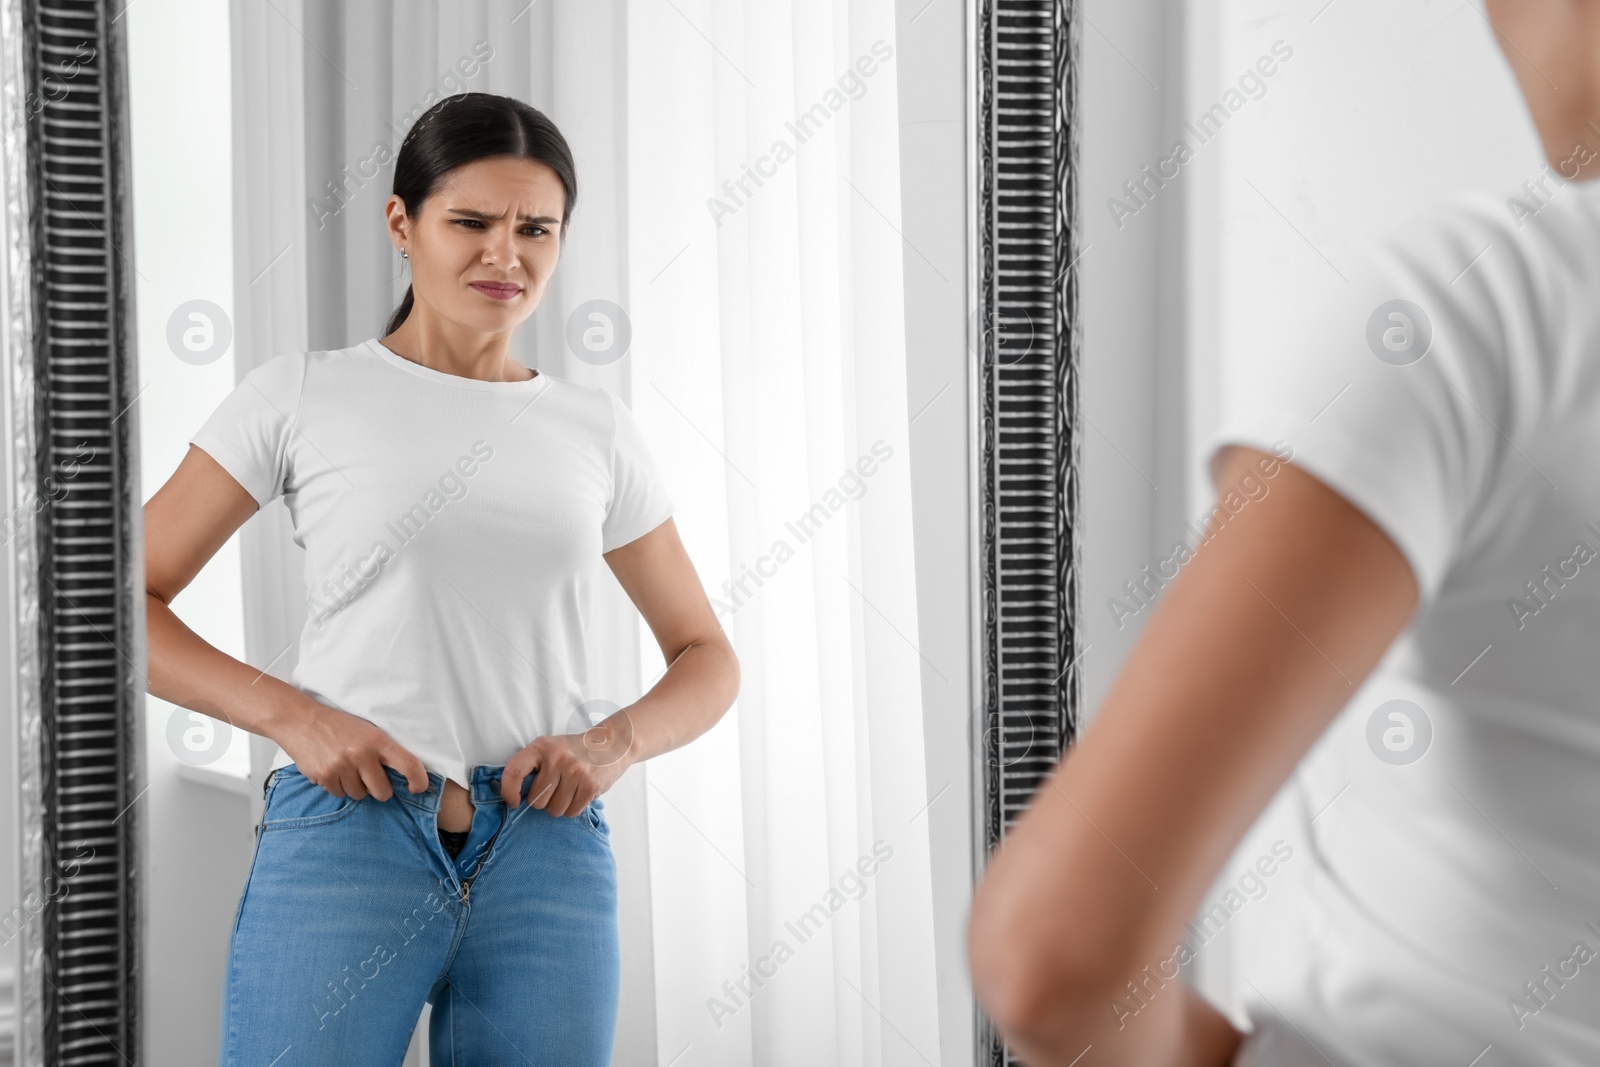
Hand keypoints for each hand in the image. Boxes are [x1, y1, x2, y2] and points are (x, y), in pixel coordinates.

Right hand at [270, 698, 429, 800]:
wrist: (300, 720)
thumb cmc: (338, 725)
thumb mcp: (367, 730)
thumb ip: (383, 750)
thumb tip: (403, 775)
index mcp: (377, 740)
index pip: (408, 764)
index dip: (418, 780)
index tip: (417, 788)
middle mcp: (362, 754)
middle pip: (382, 791)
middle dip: (379, 789)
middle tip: (372, 779)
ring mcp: (342, 767)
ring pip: (359, 795)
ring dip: (356, 787)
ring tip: (347, 769)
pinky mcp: (324, 776)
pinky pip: (339, 794)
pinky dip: (338, 787)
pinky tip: (333, 770)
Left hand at [502, 709, 635, 817]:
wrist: (612, 744)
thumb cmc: (575, 750)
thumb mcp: (551, 747)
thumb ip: (533, 765)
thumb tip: (515, 796)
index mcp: (542, 747)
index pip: (514, 771)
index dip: (508, 791)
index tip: (513, 801)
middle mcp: (557, 758)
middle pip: (536, 800)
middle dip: (543, 801)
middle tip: (555, 790)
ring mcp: (575, 772)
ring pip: (554, 810)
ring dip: (559, 807)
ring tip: (568, 791)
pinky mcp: (590, 785)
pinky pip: (571, 812)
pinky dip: (573, 808)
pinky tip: (579, 794)